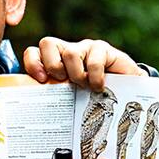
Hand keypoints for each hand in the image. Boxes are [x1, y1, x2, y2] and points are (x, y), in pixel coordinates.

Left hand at [23, 37, 146, 91]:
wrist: (126, 96)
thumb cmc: (92, 99)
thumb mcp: (70, 98)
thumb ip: (54, 98)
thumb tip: (35, 114)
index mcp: (55, 62)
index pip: (34, 52)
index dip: (32, 63)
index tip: (39, 80)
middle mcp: (67, 52)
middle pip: (47, 43)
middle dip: (52, 65)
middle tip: (63, 82)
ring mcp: (85, 48)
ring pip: (70, 53)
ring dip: (76, 75)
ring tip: (85, 88)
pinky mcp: (103, 49)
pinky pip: (93, 60)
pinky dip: (95, 77)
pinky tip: (98, 88)